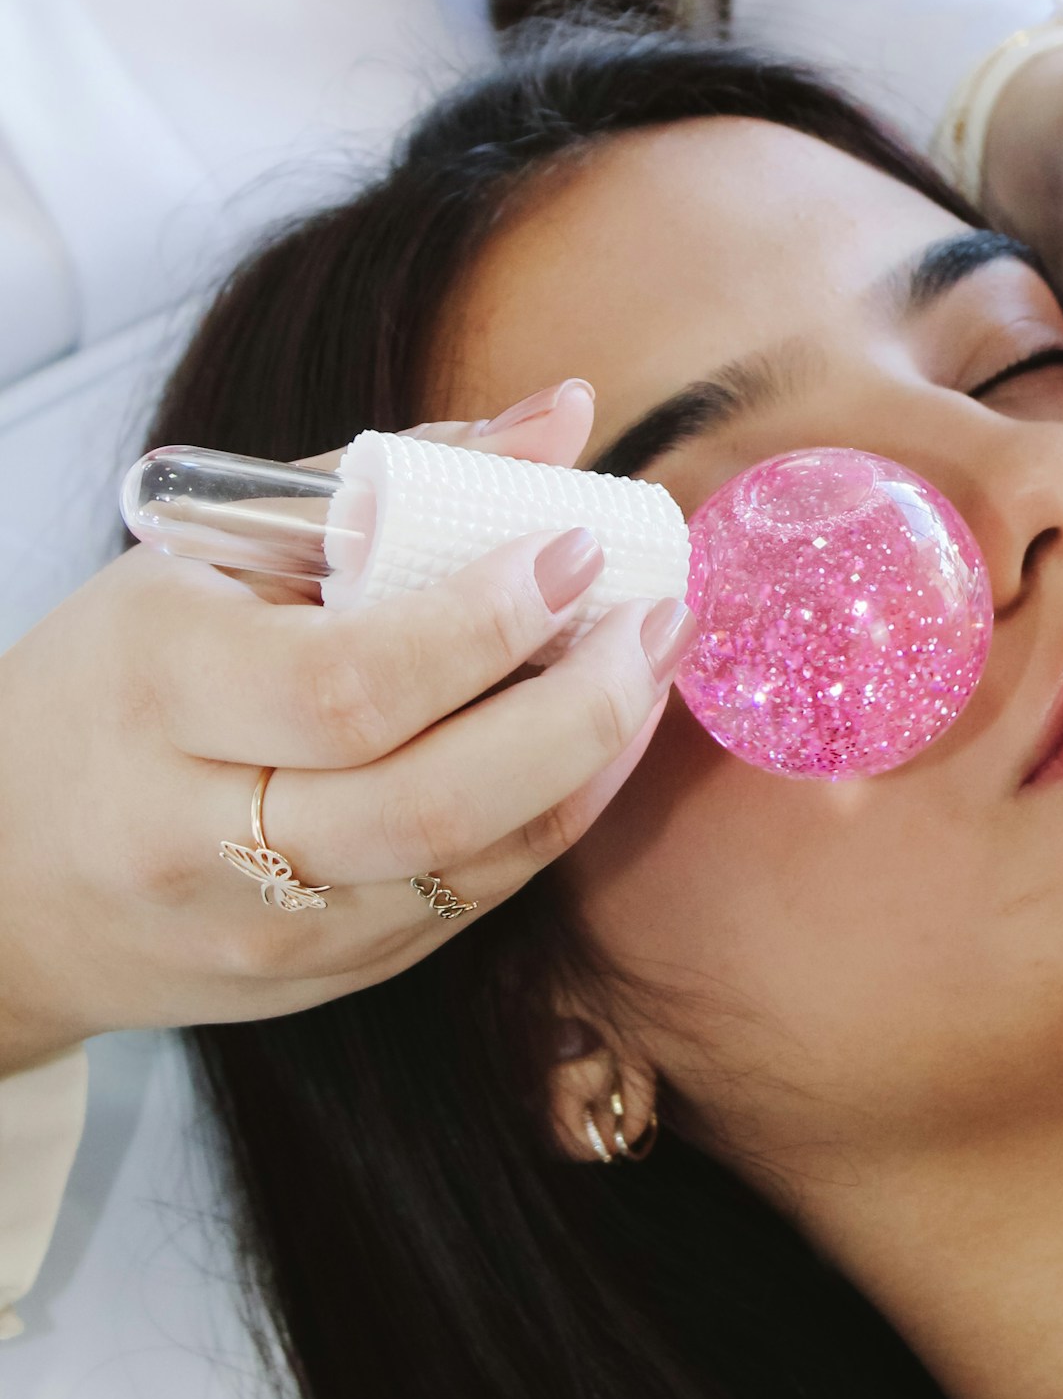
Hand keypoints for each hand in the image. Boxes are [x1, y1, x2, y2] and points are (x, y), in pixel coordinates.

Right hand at [0, 380, 690, 1074]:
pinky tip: (594, 744)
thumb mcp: (206, 557)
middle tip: (660, 615)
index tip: (581, 545)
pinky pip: (467, 908)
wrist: (2, 884)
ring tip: (650, 668)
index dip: (486, 622)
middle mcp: (200, 834)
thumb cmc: (115, 682)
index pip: (351, 683)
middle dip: (579, 708)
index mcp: (158, 693)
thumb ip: (386, 481)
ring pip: (469, 868)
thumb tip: (563, 413)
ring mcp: (264, 929)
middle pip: (431, 801)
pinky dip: (550, 820)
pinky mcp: (316, 985)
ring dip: (591, 766)